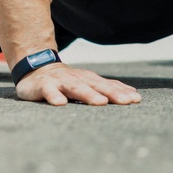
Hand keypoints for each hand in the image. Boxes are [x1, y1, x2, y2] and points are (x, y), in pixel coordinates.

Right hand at [14, 63, 142, 105]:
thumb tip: (133, 94)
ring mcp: (61, 81)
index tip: (136, 99)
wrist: (36, 68)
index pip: (108, 86)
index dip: (122, 92)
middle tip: (126, 101)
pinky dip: (55, 96)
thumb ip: (106, 88)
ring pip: (77, 88)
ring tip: (101, 103)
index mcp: (89, 79)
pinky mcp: (44, 86)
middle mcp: (78, 78)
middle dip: (113, 93)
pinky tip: (61, 104)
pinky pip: (49, 91)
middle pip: (97, 86)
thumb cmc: (66, 80)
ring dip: (89, 95)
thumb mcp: (87, 82)